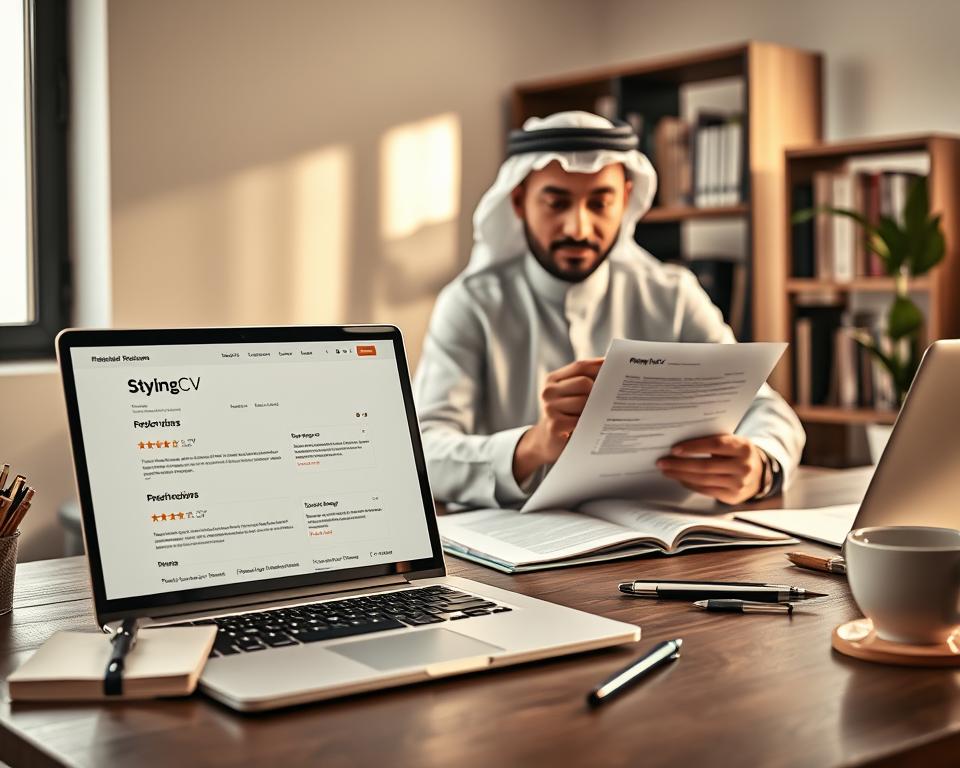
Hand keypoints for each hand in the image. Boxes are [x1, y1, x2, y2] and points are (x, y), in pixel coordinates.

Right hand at [512, 358, 603, 482]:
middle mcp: (548, 392)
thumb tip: (614, 370)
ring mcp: (550, 408)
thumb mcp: (571, 395)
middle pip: (584, 382)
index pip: (580, 366)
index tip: (618, 369)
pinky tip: (589, 427)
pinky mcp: (555, 425)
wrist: (548, 441)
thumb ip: (585, 381)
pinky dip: (589, 423)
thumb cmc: (566, 415)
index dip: (600, 367)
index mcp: (553, 380)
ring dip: (594, 410)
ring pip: (584, 401)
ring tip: (597, 416)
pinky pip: (581, 419)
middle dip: (599, 390)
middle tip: (610, 399)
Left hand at [655, 434, 765, 504]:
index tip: (674, 449)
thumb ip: (713, 441)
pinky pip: (706, 490)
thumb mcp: (733, 442)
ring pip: (703, 480)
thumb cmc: (737, 453)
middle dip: (680, 464)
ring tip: (666, 471)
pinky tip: (680, 479)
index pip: (715, 445)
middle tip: (662, 462)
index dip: (694, 447)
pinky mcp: (732, 496)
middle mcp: (743, 466)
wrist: (758, 474)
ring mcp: (739, 483)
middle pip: (705, 466)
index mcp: (743, 447)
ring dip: (681, 475)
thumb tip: (681, 444)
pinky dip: (690, 484)